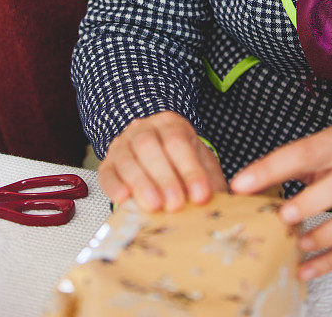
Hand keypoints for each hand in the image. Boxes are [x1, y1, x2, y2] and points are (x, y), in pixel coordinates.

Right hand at [99, 111, 227, 212]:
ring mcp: (123, 144)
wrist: (154, 151)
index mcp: (171, 124)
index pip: (178, 142)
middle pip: (150, 147)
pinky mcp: (108, 163)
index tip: (201, 195)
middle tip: (176, 203)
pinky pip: (107, 172)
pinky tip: (124, 200)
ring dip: (141, 184)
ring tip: (154, 206)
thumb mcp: (200, 164)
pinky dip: (114, 186)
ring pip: (127, 158)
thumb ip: (210, 180)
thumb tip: (225, 202)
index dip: (190, 169)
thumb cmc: (180, 162)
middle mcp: (144, 128)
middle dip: (164, 177)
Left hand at [230, 123, 331, 279]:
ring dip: (328, 233)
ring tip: (299, 244)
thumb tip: (244, 186)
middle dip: (313, 201)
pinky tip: (309, 268)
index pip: (306, 151)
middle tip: (284, 216)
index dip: (272, 168)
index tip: (241, 185)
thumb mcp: (322, 149)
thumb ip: (289, 165)